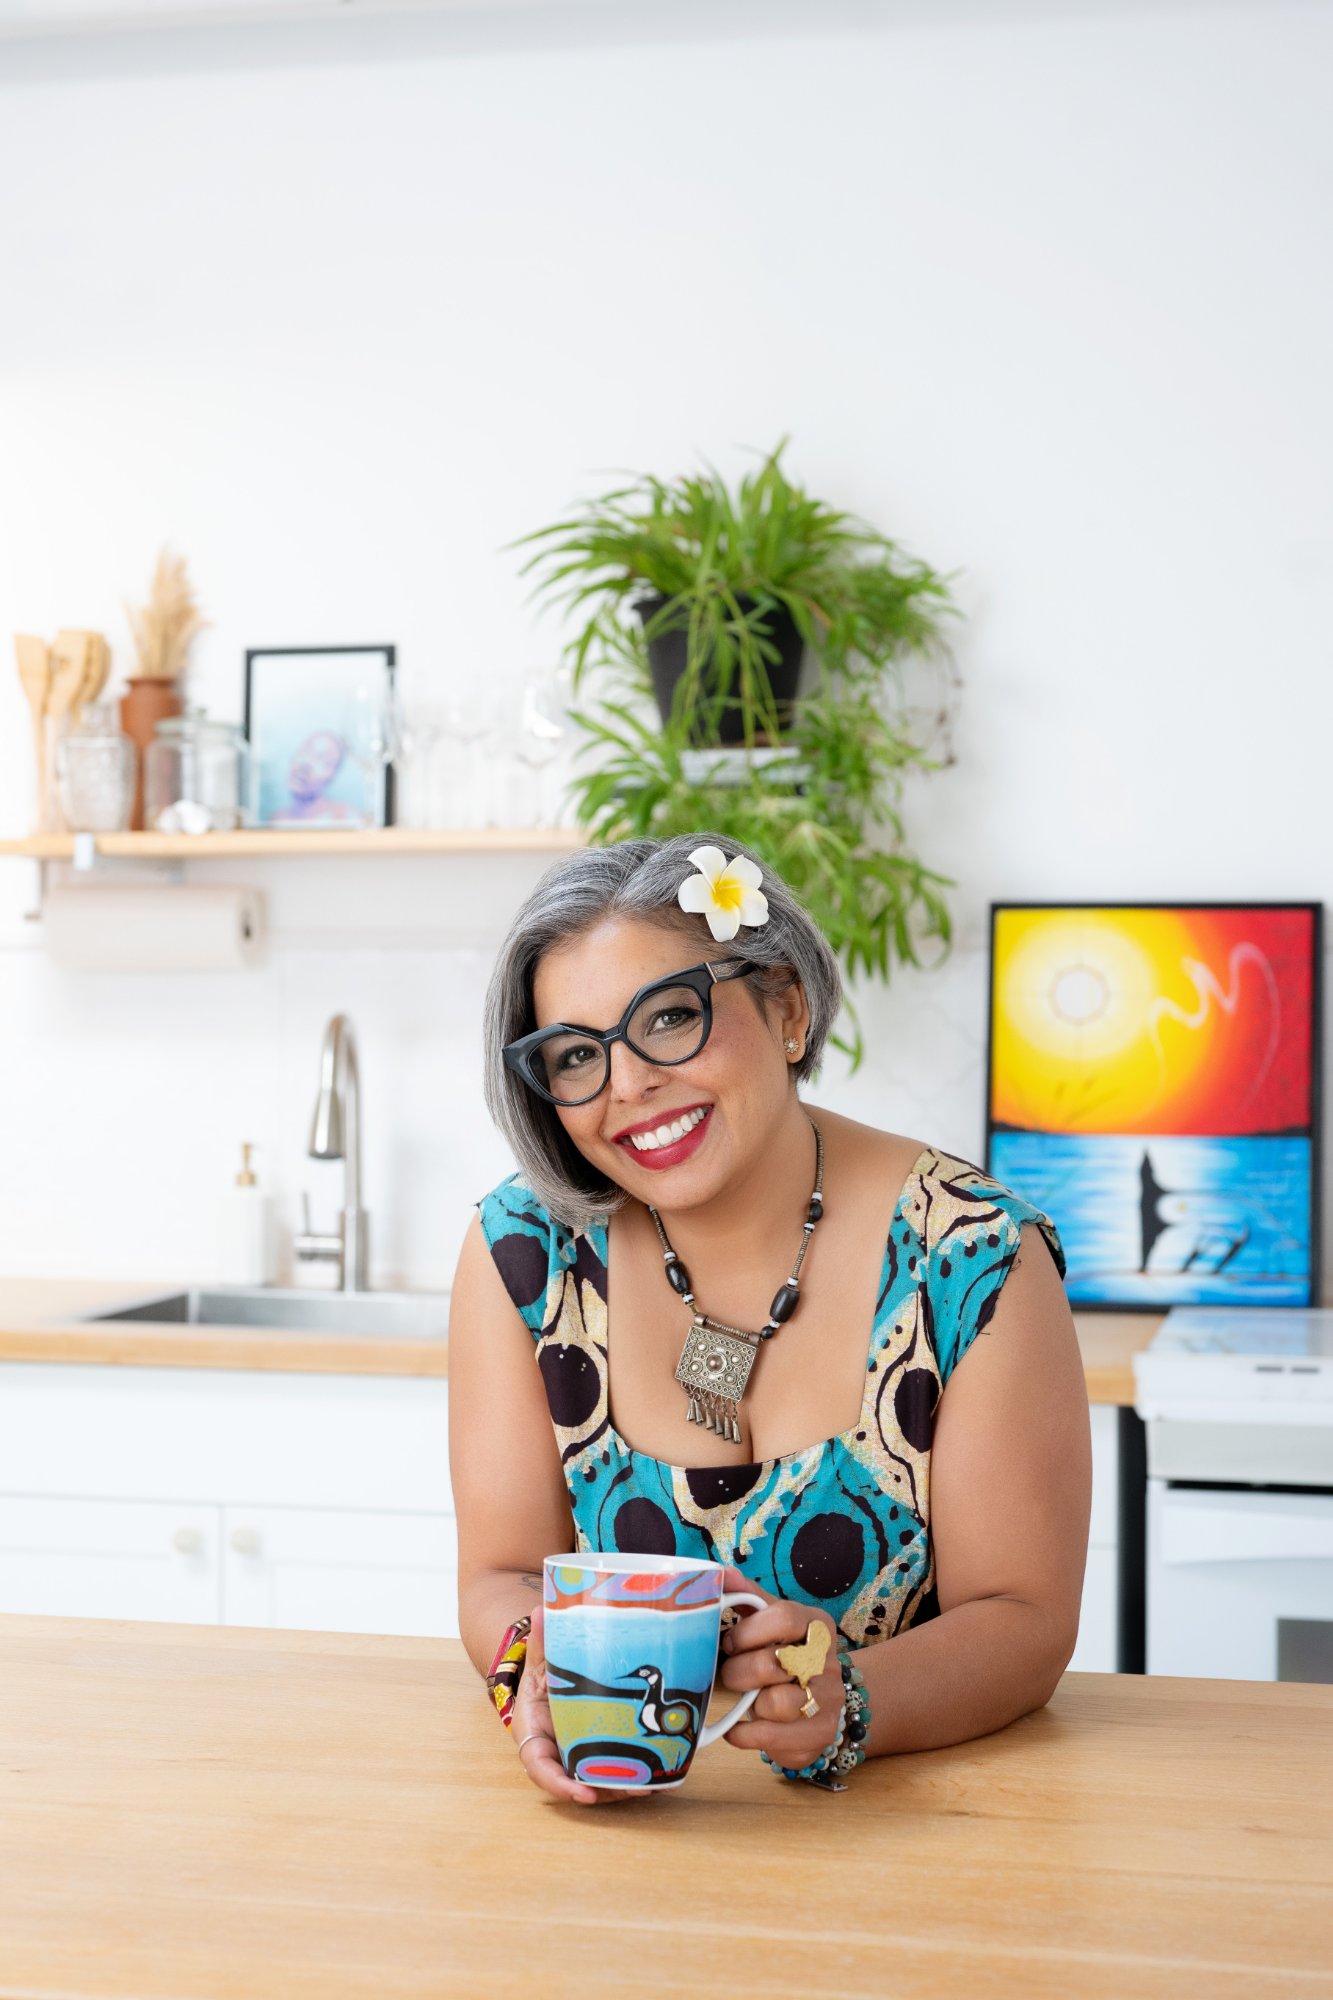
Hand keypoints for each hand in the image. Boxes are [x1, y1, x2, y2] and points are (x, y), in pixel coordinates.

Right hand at [510, 1605, 637, 1806]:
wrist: (547, 1690)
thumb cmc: (541, 1683)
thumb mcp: (539, 1664)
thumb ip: (541, 1642)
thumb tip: (541, 1611)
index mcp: (535, 1738)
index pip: (542, 1769)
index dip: (562, 1786)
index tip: (583, 1794)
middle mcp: (558, 1757)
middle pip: (580, 1784)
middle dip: (608, 1790)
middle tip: (638, 1788)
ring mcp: (580, 1761)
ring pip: (602, 1783)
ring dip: (629, 1787)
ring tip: (657, 1782)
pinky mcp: (601, 1759)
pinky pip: (617, 1774)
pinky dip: (639, 1776)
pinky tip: (665, 1776)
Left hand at [715, 1571, 842, 1768]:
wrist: (827, 1698)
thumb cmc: (788, 1652)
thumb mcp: (772, 1620)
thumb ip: (747, 1596)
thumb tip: (719, 1573)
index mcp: (817, 1625)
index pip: (782, 1617)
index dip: (747, 1631)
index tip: (730, 1642)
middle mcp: (828, 1662)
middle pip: (773, 1663)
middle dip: (739, 1672)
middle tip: (732, 1674)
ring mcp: (828, 1701)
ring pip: (775, 1703)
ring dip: (749, 1705)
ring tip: (748, 1700)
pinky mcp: (820, 1735)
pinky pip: (772, 1738)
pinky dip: (745, 1734)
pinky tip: (740, 1726)